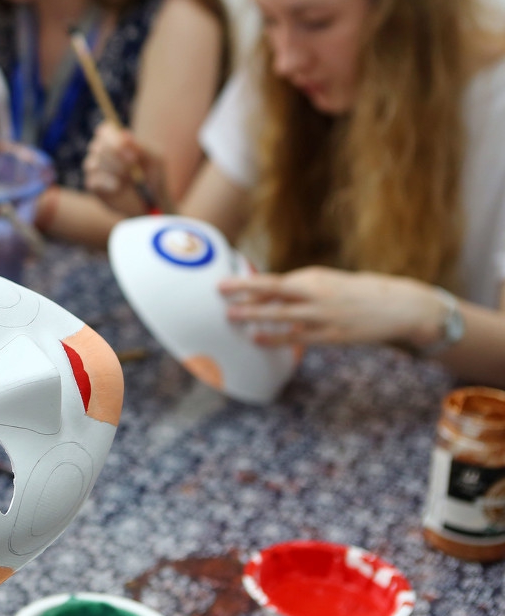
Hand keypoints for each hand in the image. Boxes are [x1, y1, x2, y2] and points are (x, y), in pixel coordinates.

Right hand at [82, 122, 168, 213]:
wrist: (152, 203)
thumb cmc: (154, 177)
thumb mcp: (155, 160)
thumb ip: (140, 147)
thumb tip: (124, 134)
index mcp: (117, 142)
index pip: (105, 131)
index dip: (113, 137)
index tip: (126, 145)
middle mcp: (103, 152)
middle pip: (97, 145)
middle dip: (116, 154)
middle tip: (133, 162)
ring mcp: (96, 169)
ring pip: (93, 163)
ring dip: (114, 170)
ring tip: (129, 178)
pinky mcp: (93, 185)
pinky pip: (93, 179)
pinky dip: (108, 182)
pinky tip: (118, 187)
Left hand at [220, 267, 443, 346]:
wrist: (396, 307)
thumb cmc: (353, 293)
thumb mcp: (326, 282)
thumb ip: (298, 289)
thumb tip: (265, 296)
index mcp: (314, 277)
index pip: (274, 281)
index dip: (247, 283)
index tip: (224, 284)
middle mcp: (317, 293)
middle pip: (274, 290)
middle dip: (245, 291)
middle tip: (219, 292)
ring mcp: (324, 316)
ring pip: (282, 315)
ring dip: (255, 315)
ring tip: (231, 316)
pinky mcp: (332, 336)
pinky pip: (298, 338)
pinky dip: (275, 338)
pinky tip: (257, 338)